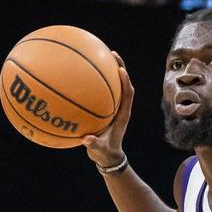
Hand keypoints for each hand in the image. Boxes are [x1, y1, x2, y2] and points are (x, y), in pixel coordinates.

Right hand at [82, 51, 133, 168]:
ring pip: (114, 86)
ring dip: (109, 71)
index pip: (128, 94)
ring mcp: (114, 108)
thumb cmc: (104, 153)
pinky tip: (83, 75)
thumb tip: (86, 139)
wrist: (108, 157)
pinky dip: (96, 82)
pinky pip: (102, 92)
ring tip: (101, 56)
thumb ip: (93, 144)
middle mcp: (121, 108)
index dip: (126, 81)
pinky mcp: (107, 110)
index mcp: (123, 115)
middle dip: (119, 67)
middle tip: (111, 53)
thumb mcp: (98, 150)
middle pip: (123, 83)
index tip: (121, 69)